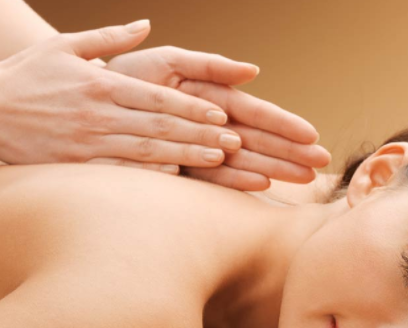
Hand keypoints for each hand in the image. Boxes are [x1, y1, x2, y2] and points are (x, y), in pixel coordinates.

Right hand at [0, 21, 240, 168]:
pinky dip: (148, 176)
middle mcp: (97, 114)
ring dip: (185, 155)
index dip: (192, 107)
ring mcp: (86, 143)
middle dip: (200, 134)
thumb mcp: (66, 46)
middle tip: (234, 141)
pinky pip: (118, 174)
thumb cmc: (25, 74)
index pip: (157, 96)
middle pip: (160, 125)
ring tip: (218, 160)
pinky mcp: (74, 167)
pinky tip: (174, 178)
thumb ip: (110, 37)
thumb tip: (146, 25)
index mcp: (100, 84)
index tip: (221, 114)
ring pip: (145, 151)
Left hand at [106, 47, 331, 189]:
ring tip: (303, 178)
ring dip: (273, 167)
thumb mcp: (168, 61)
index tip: (311, 134)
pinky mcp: (178, 168)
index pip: (256, 112)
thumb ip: (208, 64)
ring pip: (242, 159)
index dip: (284, 123)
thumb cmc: (128, 77)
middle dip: (289, 150)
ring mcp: (195, 149)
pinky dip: (235, 179)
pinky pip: (210, 176)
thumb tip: (253, 70)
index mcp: (210, 98)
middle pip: (257, 139)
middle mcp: (208, 126)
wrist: (87, 102)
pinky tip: (260, 184)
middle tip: (320, 162)